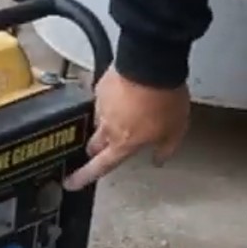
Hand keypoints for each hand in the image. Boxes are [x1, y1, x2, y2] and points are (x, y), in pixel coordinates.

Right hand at [63, 69, 190, 190]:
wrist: (152, 64)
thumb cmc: (164, 98)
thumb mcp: (175, 129)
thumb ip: (165, 148)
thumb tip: (159, 159)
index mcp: (123, 143)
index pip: (100, 167)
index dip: (84, 177)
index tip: (71, 183)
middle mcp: (107, 127)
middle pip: (93, 145)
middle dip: (97, 149)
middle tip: (102, 148)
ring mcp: (101, 105)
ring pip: (98, 121)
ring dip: (108, 121)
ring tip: (126, 112)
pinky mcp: (100, 85)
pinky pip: (102, 98)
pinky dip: (112, 99)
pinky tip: (125, 93)